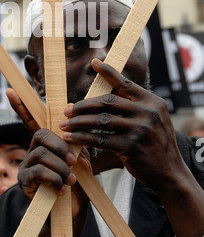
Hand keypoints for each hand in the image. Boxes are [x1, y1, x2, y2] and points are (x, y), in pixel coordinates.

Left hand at [60, 59, 184, 192]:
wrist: (171, 173)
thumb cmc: (154, 145)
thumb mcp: (153, 119)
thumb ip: (134, 107)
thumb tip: (103, 96)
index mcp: (152, 101)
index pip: (125, 83)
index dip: (108, 72)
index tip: (93, 62)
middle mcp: (147, 112)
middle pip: (107, 102)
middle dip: (83, 105)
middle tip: (67, 110)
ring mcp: (140, 129)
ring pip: (101, 121)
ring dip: (79, 122)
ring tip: (65, 125)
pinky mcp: (131, 147)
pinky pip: (100, 139)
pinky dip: (83, 138)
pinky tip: (71, 138)